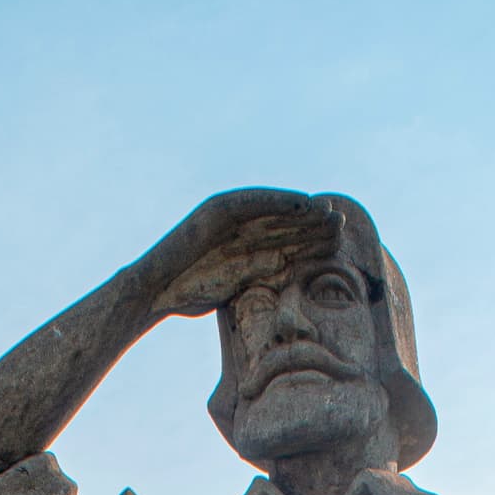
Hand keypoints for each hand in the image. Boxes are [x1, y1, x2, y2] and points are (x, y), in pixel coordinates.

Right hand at [140, 189, 339, 320]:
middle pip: (282, 222)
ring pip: (272, 210)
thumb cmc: (187, 294)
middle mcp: (238, 227)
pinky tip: (302, 201)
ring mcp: (228, 217)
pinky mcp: (216, 210)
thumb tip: (285, 277)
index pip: (283, 240)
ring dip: (302, 209)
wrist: (153, 289)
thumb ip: (257, 277)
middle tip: (341, 224)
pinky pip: (252, 203)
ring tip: (329, 212)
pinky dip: (277, 200)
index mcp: (243, 246)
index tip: (337, 245)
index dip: (310, 241)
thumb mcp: (234, 288)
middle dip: (311, 223)